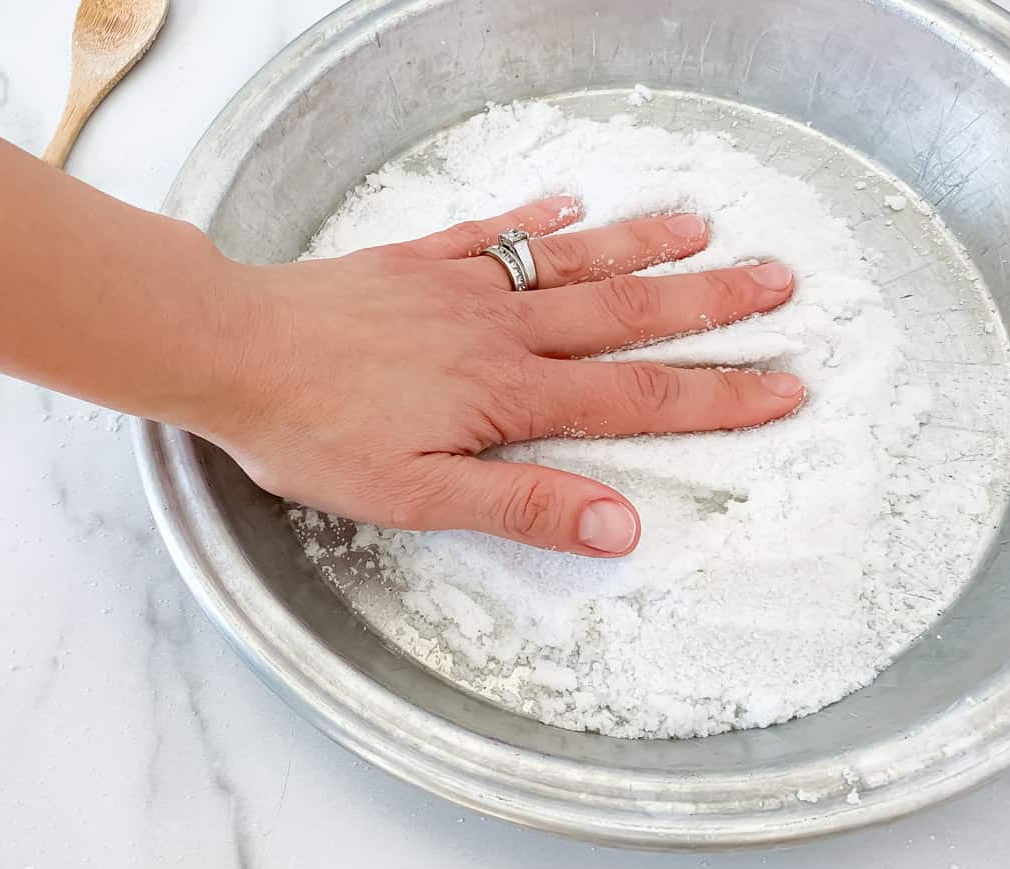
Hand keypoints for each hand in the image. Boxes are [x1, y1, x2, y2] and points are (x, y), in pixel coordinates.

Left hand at [208, 195, 801, 556]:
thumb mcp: (420, 495)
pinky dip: (541, 217)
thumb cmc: (314, 429)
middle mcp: (504, 328)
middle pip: (629, 314)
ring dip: (645, 246)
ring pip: (576, 262)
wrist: (228, 349)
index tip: (782, 388)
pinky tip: (573, 202)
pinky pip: (495, 233)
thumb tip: (620, 525)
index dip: (718, 397)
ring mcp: (464, 286)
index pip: (639, 396)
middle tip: (778, 284)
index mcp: (512, 392)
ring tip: (705, 229)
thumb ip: (525, 505)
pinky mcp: (420, 262)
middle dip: (711, 304)